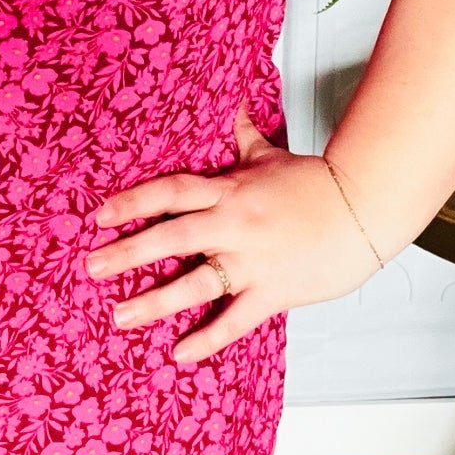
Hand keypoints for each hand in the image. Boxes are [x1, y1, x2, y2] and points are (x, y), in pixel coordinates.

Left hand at [83, 102, 385, 363]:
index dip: (134, 202)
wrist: (362, 208)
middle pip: (172, 236)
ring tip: (120, 317)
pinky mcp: (272, 292)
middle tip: (92, 267)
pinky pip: (234, 320)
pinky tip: (179, 353)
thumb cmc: (315, 183)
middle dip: (128, 252)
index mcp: (229, 190)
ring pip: (195, 283)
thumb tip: (232, 100)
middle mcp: (234, 226)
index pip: (171, 192)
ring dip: (155, 302)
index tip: (101, 215)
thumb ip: (243, 135)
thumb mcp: (270, 154)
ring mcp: (252, 262)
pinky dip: (207, 339)